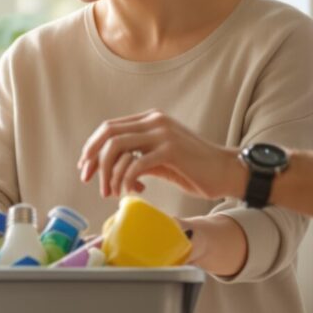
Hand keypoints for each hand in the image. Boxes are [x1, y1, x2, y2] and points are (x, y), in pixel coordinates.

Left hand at [77, 111, 245, 201]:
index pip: (109, 128)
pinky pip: (136, 164)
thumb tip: (113, 168)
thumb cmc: (195, 168)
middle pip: (108, 134)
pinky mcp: (171, 151)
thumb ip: (138, 156)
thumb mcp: (161, 158)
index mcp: (150, 120)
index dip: (92, 148)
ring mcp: (163, 134)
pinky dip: (126, 180)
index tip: (85, 168)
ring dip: (108, 173)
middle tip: (88, 179)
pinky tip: (130, 192)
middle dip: (93, 158)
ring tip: (111, 192)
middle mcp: (154, 121)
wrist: (226, 171)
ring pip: (117, 148)